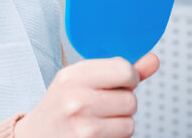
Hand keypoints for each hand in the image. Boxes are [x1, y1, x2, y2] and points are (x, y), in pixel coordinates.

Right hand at [14, 52, 159, 137]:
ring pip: (129, 122)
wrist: (37, 135)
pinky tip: (97, 132)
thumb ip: (118, 70)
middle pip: (130, 99)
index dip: (128, 77)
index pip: (124, 69)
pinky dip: (115, 137)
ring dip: (120, 123)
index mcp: (72, 76)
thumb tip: (154, 60)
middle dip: (122, 103)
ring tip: (98, 119)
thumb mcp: (80, 80)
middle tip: (102, 104)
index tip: (117, 82)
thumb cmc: (61, 105)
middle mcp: (77, 99)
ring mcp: (84, 125)